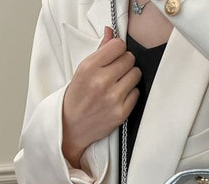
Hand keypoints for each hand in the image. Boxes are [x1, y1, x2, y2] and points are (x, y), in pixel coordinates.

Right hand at [62, 26, 141, 167]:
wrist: (71, 127)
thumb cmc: (76, 98)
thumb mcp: (82, 71)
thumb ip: (99, 51)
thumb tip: (111, 31)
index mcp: (89, 68)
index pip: (118, 46)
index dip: (118, 49)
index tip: (115, 54)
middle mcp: (102, 82)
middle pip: (129, 59)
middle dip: (125, 62)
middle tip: (117, 70)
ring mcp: (113, 98)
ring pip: (136, 74)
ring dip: (130, 77)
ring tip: (119, 83)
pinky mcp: (122, 112)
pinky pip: (136, 93)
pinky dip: (131, 93)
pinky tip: (120, 96)